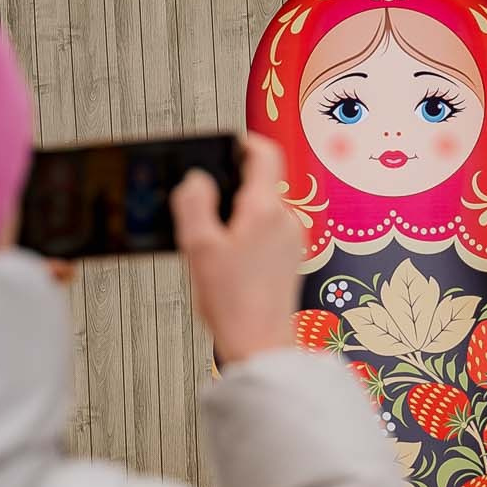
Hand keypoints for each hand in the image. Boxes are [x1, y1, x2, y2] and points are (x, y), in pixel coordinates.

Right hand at [172, 135, 303, 367]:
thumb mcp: (199, 246)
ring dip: (235, 216)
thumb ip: (195, 203)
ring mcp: (291, 241)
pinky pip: (265, 233)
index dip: (243, 143)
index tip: (224, 145)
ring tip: (210, 243)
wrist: (261, 343)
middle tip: (201, 206)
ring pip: (260, 211)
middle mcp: (285, 221)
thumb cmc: (233, 302)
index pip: (265, 154)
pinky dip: (244, 236)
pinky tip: (225, 261)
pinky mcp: (288, 260)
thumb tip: (197, 179)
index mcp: (265, 209)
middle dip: (229, 188)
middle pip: (259, 184)